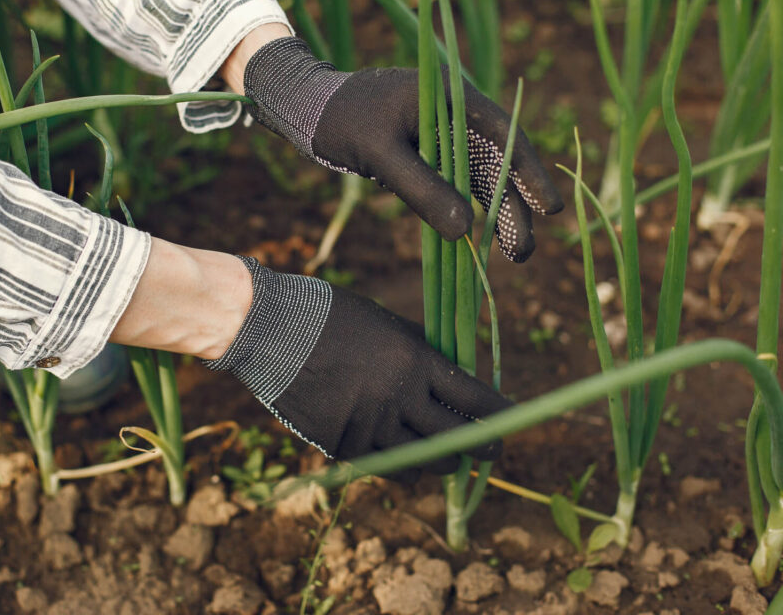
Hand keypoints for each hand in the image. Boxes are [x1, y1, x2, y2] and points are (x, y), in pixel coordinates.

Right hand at [204, 257, 511, 478]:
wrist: (271, 329)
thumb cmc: (331, 316)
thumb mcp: (387, 324)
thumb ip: (422, 352)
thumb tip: (456, 373)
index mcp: (414, 361)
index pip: (476, 399)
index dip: (500, 416)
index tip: (511, 422)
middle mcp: (398, 398)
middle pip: (457, 439)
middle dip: (481, 447)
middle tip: (490, 450)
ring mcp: (368, 426)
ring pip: (423, 462)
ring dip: (441, 461)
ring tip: (445, 456)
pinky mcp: (340, 445)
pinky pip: (385, 467)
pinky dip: (401, 466)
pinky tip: (407, 461)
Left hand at [243, 36, 563, 260]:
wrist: (308, 107)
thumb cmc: (342, 121)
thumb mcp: (381, 154)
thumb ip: (422, 188)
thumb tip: (465, 230)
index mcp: (451, 96)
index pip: (504, 134)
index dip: (529, 173)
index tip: (548, 209)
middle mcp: (455, 112)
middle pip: (497, 162)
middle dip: (514, 207)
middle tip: (523, 252)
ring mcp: (442, 132)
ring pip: (479, 176)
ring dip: (496, 213)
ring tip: (513, 253)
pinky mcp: (427, 151)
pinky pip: (456, 182)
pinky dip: (468, 207)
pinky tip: (479, 238)